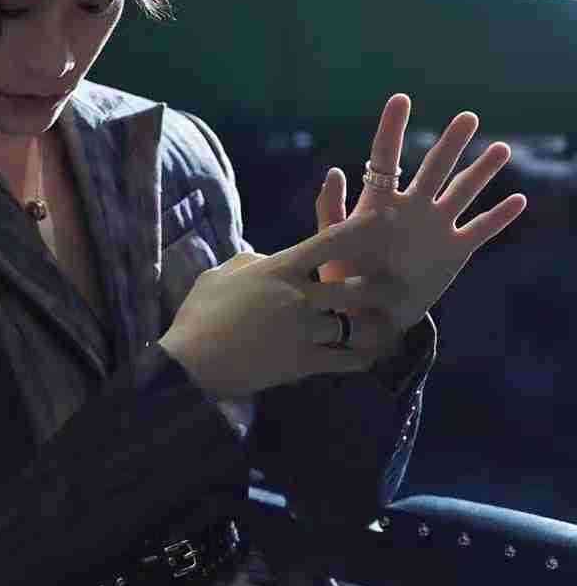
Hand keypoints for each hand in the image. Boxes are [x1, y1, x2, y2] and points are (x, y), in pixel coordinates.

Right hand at [158, 212, 405, 399]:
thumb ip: (249, 261)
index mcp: (278, 268)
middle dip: (380, 287)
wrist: (191, 364)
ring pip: (355, 325)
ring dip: (373, 326)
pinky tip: (370, 355)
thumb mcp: (220, 275)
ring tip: (387, 326)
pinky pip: (346, 359)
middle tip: (394, 288)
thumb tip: (266, 258)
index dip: (362, 230)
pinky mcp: (303, 363)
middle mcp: (298, 297)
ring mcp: (303, 331)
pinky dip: (362, 357)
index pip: (329, 242)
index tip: (387, 221)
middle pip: (355, 287)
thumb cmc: (199, 315)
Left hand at [314, 93, 527, 333]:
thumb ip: (330, 208)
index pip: (385, 158)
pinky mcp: (453, 251)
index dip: (391, 128)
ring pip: (462, 192)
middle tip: (468, 117)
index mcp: (379, 202)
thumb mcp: (330, 243)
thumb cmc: (340, 277)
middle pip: (434, 168)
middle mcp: (411, 208)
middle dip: (452, 143)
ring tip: (502, 149)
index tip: (400, 98)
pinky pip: (480, 230)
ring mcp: (435, 227)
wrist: (365, 316)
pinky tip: (518, 200)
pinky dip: (498, 217)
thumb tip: (334, 170)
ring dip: (482, 172)